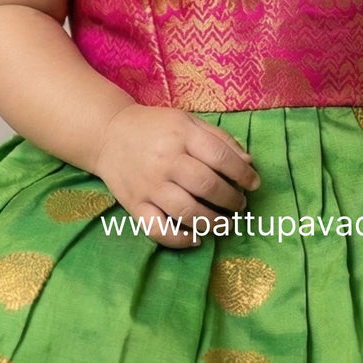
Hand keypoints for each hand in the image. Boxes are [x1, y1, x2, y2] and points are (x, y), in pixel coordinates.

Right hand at [92, 104, 260, 250]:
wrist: (108, 135)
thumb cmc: (155, 127)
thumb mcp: (188, 122)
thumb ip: (219, 139)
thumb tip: (248, 162)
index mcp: (182, 137)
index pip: (220, 157)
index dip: (243, 173)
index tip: (254, 184)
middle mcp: (166, 161)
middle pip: (207, 186)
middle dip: (231, 200)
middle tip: (240, 205)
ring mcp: (149, 186)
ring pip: (187, 212)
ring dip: (213, 222)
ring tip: (226, 224)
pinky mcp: (135, 205)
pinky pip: (157, 229)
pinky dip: (178, 239)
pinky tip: (195, 239)